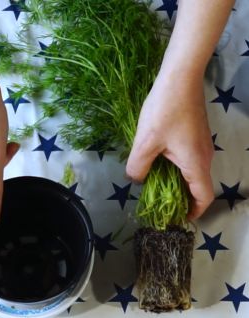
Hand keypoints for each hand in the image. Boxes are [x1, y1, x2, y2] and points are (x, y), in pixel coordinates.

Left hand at [126, 70, 213, 220]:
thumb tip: (136, 179)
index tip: (178, 218)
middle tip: (160, 204)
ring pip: (193, 173)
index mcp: (196, 164)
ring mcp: (202, 145)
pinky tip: (159, 163)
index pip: (203, 197)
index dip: (193, 212)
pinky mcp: (197, 135)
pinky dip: (177, 169)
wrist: (180, 77)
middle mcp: (204, 157)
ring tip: (155, 185)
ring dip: (177, 183)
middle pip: (198, 187)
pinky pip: (190, 160)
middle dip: (181, 200)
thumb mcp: (145, 142)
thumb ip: (138, 167)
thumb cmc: (165, 110)